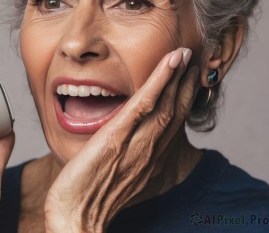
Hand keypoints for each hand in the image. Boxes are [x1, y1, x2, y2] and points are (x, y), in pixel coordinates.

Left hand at [44, 48, 198, 231]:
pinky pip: (144, 105)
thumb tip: (123, 145)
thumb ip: (126, 159)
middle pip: (174, 111)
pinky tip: (169, 63)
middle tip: (193, 59)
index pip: (171, 124)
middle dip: (185, 84)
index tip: (188, 78)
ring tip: (184, 54)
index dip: (182, 99)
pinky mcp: (117, 137)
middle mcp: (149, 151)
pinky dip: (159, 81)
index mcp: (148, 160)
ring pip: (164, 104)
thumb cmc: (88, 198)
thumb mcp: (116, 178)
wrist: (75, 215)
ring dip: (177, 77)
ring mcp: (135, 144)